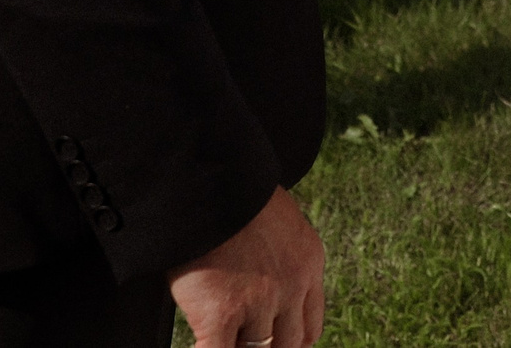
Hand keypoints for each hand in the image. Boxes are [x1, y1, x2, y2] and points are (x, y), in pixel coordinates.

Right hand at [167, 186, 324, 347]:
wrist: (209, 180)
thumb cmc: (233, 196)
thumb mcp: (280, 224)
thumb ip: (282, 259)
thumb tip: (264, 283)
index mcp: (309, 264)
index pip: (310, 328)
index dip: (291, 344)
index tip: (274, 346)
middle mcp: (292, 287)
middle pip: (289, 345)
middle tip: (245, 343)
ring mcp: (259, 302)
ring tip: (223, 337)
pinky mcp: (222, 313)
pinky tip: (200, 343)